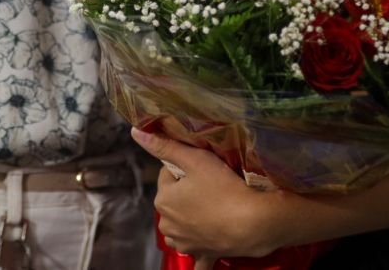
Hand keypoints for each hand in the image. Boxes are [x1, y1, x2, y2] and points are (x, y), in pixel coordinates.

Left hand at [130, 127, 274, 261]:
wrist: (253, 223)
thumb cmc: (224, 188)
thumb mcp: (195, 160)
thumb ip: (164, 146)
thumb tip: (135, 132)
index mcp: (163, 200)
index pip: (168, 174)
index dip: (185, 168)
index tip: (203, 168)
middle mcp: (167, 225)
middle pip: (174, 200)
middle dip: (187, 193)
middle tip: (212, 186)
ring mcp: (184, 243)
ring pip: (181, 225)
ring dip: (190, 219)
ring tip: (213, 208)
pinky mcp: (202, 255)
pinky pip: (196, 256)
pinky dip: (198, 252)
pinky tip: (203, 250)